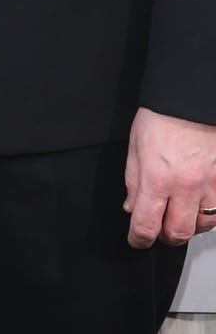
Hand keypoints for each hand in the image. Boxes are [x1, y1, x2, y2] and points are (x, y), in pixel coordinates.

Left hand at [124, 105, 215, 246]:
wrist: (191, 99)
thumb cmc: (162, 117)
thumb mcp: (136, 145)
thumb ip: (133, 180)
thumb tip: (132, 207)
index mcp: (156, 176)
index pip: (146, 225)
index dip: (138, 239)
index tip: (136, 240)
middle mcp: (185, 185)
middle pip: (177, 234)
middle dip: (165, 237)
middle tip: (159, 230)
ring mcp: (210, 185)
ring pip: (201, 226)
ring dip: (188, 225)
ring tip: (179, 213)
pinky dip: (208, 214)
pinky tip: (198, 205)